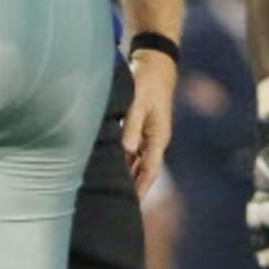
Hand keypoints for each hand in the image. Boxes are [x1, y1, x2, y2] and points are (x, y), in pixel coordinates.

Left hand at [123, 48, 175, 195]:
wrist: (154, 63)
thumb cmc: (148, 80)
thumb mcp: (139, 101)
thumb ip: (132, 125)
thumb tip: (127, 149)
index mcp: (158, 136)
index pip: (150, 170)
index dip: (141, 188)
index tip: (131, 204)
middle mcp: (154, 139)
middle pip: (143, 170)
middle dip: (133, 187)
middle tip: (117, 205)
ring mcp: (147, 134)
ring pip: (136, 162)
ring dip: (127, 176)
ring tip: (111, 192)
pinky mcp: (139, 127)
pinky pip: (131, 150)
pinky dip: (122, 161)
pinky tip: (110, 169)